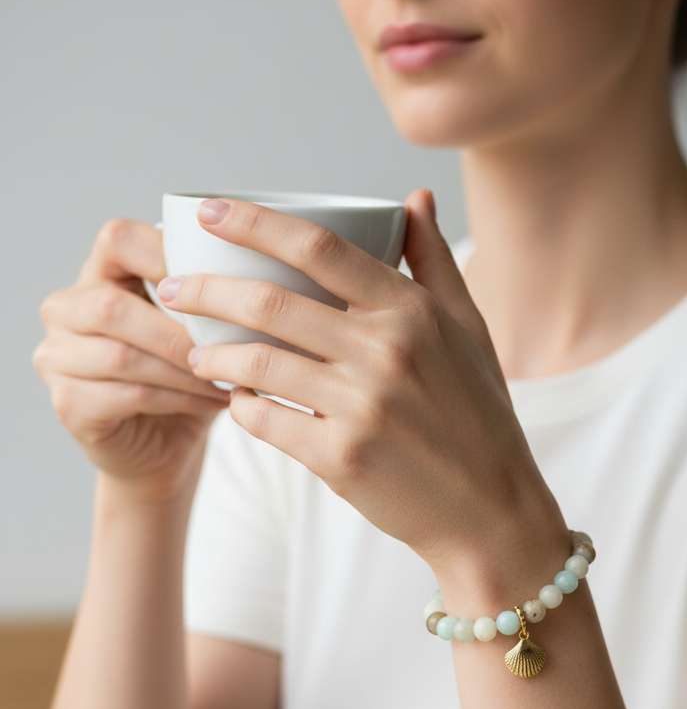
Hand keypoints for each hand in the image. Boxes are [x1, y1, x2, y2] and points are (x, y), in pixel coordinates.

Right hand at [33, 219, 230, 495]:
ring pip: (122, 355)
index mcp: (99, 273)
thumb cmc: (191, 372)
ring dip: (186, 369)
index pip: (118, 239)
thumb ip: (216, 291)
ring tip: (231, 377)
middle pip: (112, 306)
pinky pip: (129, 395)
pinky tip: (218, 402)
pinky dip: (182, 399)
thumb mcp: (205, 323)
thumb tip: (274, 271)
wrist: (168, 445)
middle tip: (232, 346)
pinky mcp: (69, 404)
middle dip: (180, 330)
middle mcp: (66, 309)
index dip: (168, 255)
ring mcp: (58, 357)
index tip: (223, 280)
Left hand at [161, 191, 564, 580]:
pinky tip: (239, 403)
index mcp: (413, 313)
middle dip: (206, 290)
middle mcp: (386, 352)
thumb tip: (414, 199)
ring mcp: (362, 407)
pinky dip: (241, 409)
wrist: (491, 509)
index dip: (254, 223)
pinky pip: (265, 422)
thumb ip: (435, 262)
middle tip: (174, 289)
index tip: (208, 212)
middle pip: (270, 301)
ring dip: (214, 355)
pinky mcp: (341, 458)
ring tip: (199, 353)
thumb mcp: (470, 331)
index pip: (320, 247)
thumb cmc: (479, 416)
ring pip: (256, 364)